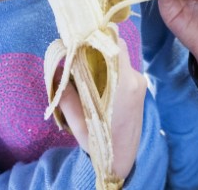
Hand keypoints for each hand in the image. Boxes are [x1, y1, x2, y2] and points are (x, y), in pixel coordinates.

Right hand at [58, 39, 145, 178]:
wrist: (124, 159)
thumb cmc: (101, 143)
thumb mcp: (78, 123)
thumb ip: (66, 97)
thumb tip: (57, 71)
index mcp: (124, 85)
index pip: (115, 45)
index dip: (97, 38)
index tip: (80, 39)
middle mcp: (136, 79)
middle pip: (116, 49)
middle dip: (96, 48)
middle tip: (77, 53)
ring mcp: (140, 82)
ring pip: (118, 59)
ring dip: (102, 60)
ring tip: (84, 70)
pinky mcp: (140, 87)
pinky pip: (122, 69)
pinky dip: (108, 69)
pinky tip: (96, 81)